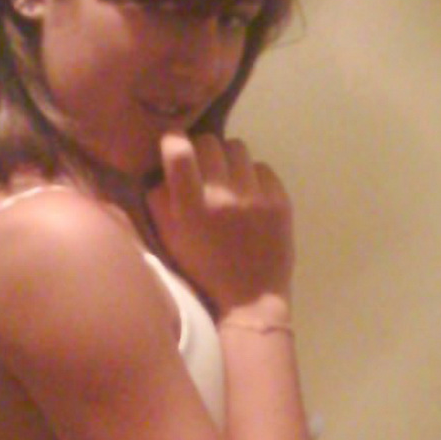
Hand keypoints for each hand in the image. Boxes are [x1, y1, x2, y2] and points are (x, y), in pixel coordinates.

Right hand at [149, 133, 294, 313]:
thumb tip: (163, 165)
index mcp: (191, 209)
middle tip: (202, 169)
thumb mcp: (169, 239)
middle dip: (202, 150)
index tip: (174, 146)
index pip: (179, 151)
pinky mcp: (280, 200)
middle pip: (209, 141)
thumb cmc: (203, 269)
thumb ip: (160, 199)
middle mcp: (224, 197)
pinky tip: (249, 197)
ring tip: (227, 181)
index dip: (174, 140)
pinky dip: (253, 177)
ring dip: (228, 160)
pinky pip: (262, 167)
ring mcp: (256, 198)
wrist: (251, 299)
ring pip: (238, 148)